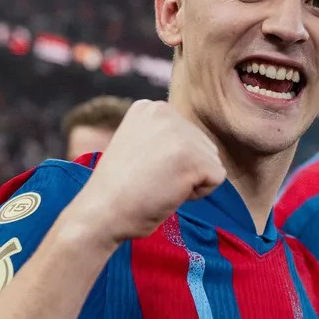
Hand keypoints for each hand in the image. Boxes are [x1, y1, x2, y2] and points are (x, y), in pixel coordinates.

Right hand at [67, 100, 225, 243]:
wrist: (101, 212)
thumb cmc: (118, 188)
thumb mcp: (138, 144)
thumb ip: (164, 136)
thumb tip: (198, 142)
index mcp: (150, 107)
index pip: (186, 134)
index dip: (170, 159)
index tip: (142, 168)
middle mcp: (165, 112)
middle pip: (202, 145)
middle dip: (184, 168)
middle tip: (151, 180)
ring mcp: (181, 134)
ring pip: (211, 161)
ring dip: (191, 180)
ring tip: (158, 185)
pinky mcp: (194, 158)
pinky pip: (217, 178)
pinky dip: (198, 193)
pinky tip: (169, 193)